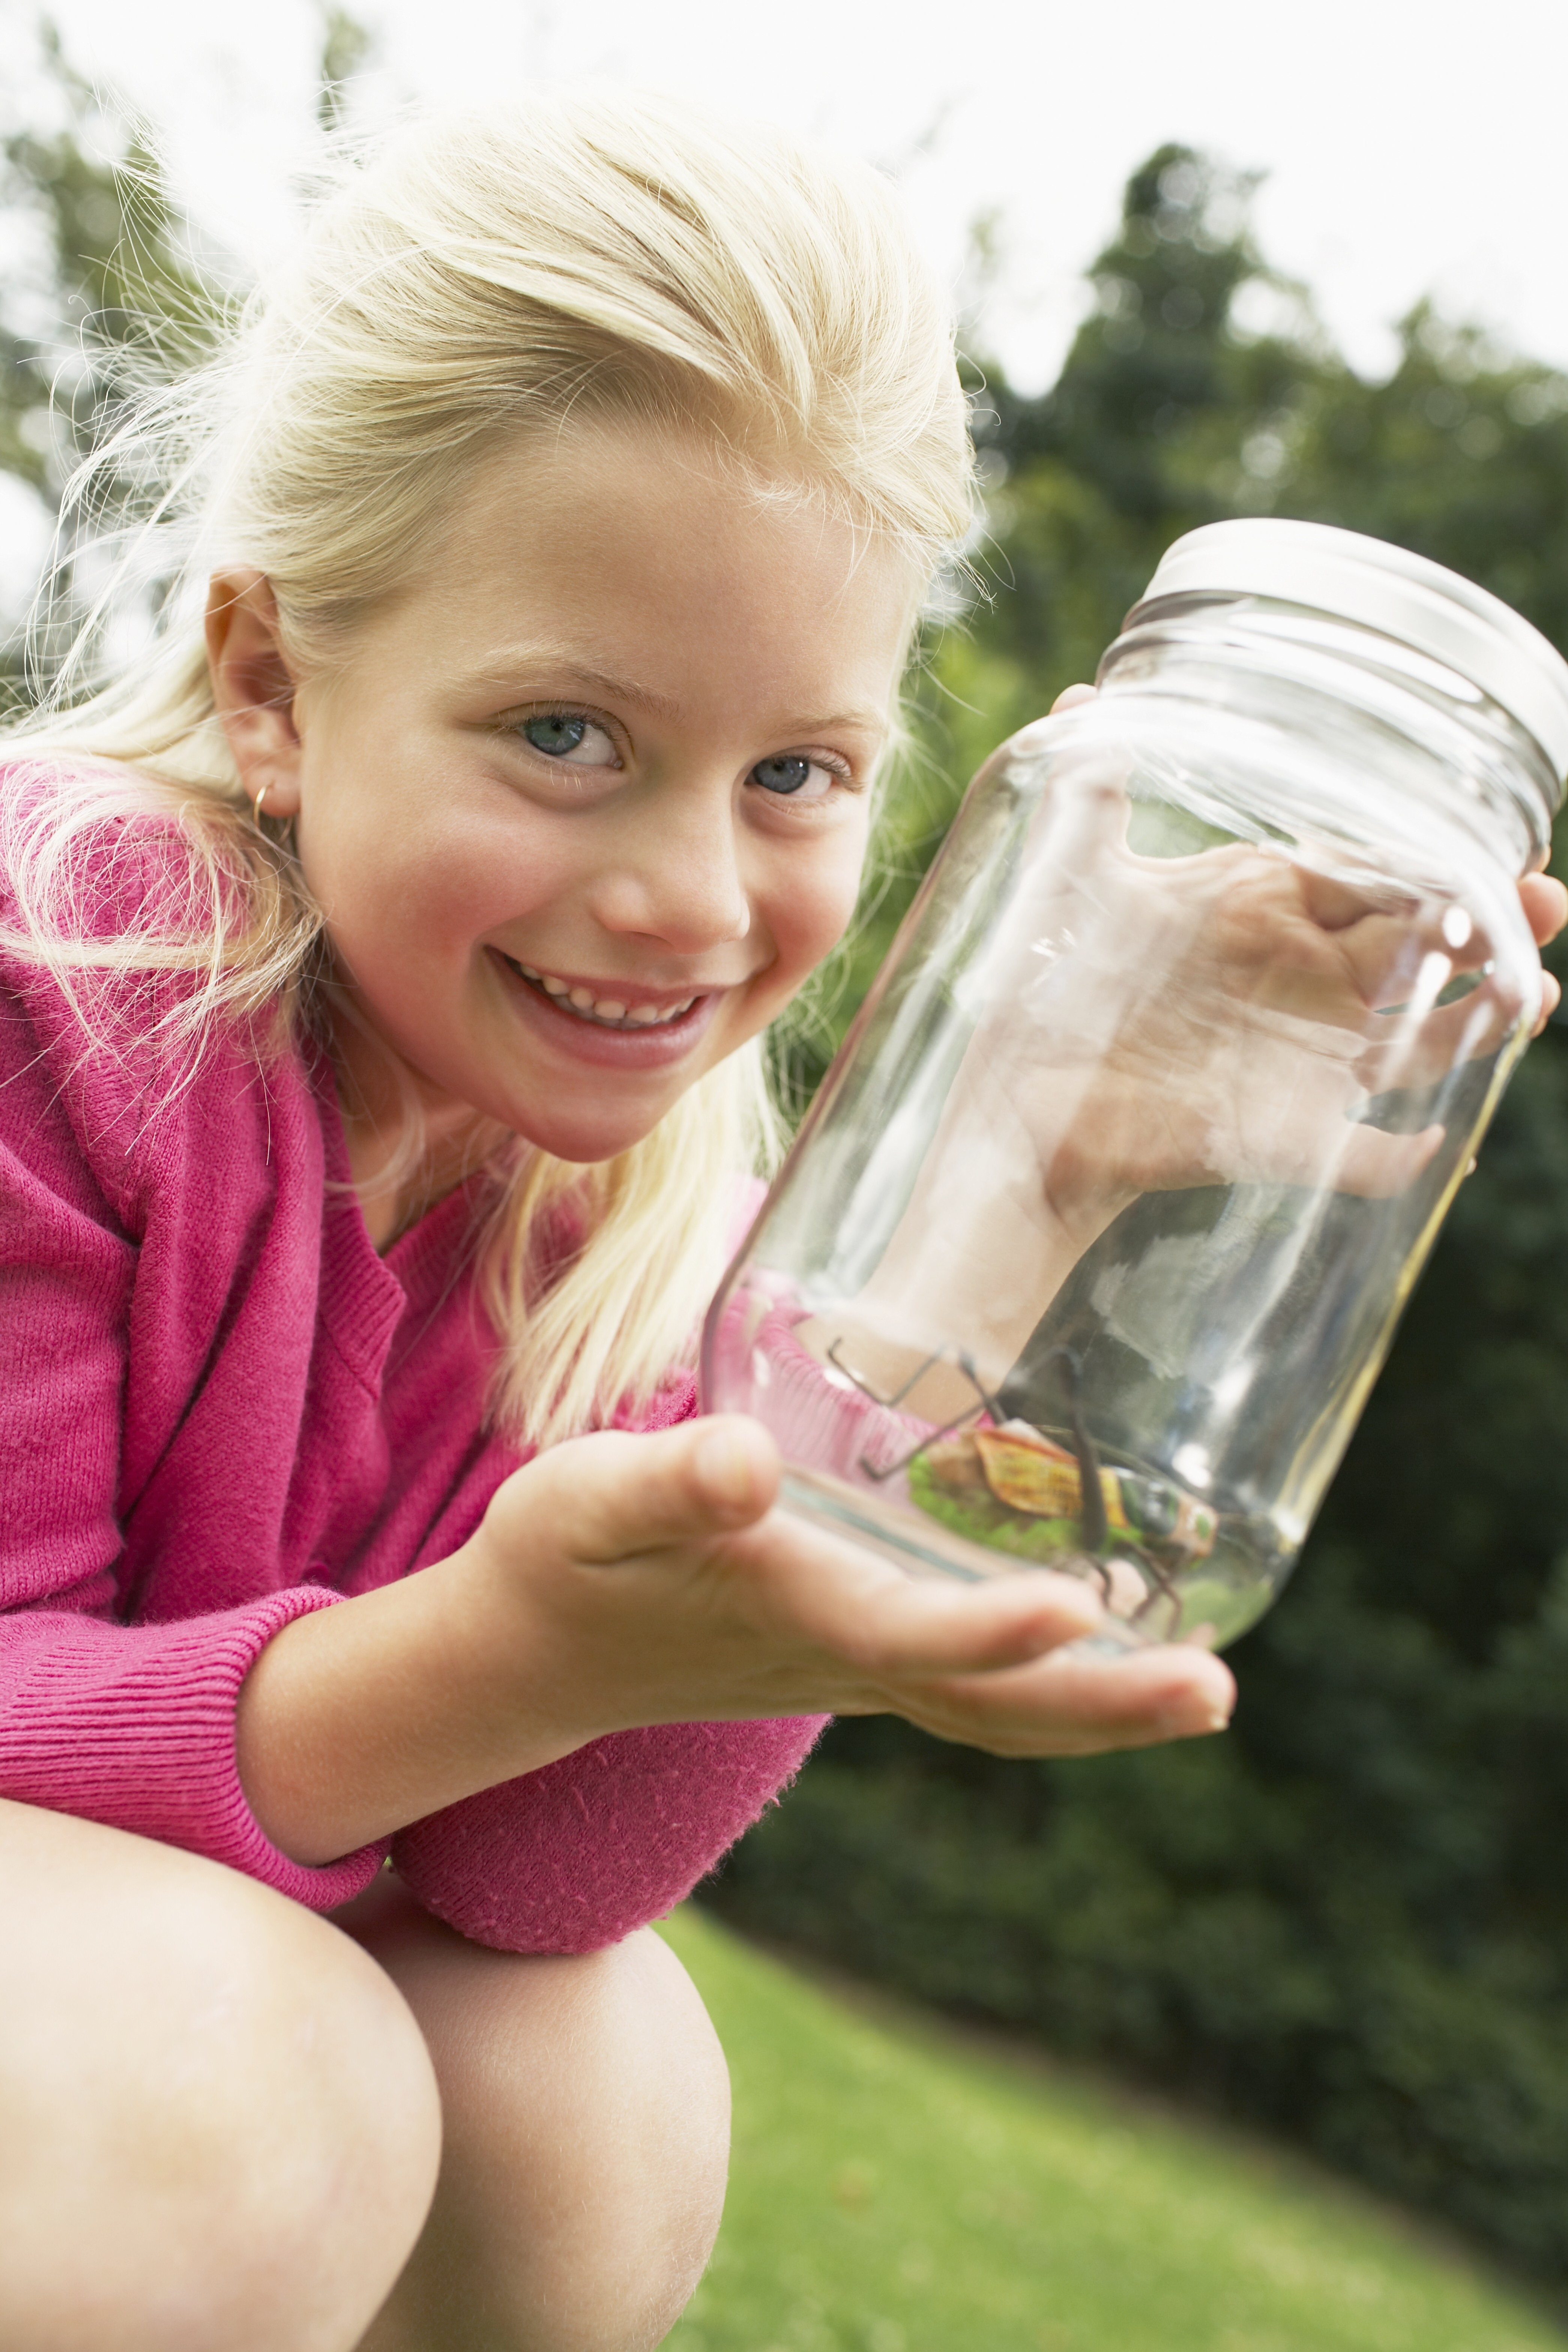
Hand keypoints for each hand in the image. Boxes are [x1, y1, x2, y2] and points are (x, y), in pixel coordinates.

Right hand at [468, 1414, 1234, 1760]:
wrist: (537, 1652)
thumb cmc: (562, 1556)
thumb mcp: (586, 1499)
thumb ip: (665, 1481)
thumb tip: (747, 1462)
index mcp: (784, 1617)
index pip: (908, 1637)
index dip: (992, 1631)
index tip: (1079, 1606)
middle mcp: (837, 1663)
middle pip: (991, 1708)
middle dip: (1103, 1707)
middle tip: (1216, 1692)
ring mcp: (854, 1677)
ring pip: (996, 1714)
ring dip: (1101, 1712)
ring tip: (1206, 1693)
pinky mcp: (855, 1662)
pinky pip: (973, 1695)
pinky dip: (1053, 1691)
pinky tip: (1114, 1648)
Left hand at [969, 688, 1565, 1231]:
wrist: (1007, 1099)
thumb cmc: (1037, 987)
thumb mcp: (1065, 875)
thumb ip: (1085, 790)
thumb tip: (1073, 699)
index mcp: (1271, 911)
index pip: (1377, 877)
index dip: (1436, 862)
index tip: (1496, 844)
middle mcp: (1302, 984)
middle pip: (1424, 949)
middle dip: (1492, 922)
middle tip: (1547, 899)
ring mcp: (1299, 1066)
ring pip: (1421, 1045)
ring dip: (1482, 1023)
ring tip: (1532, 995)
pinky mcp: (1275, 1139)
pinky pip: (1357, 1158)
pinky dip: (1396, 1157)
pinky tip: (1429, 1145)